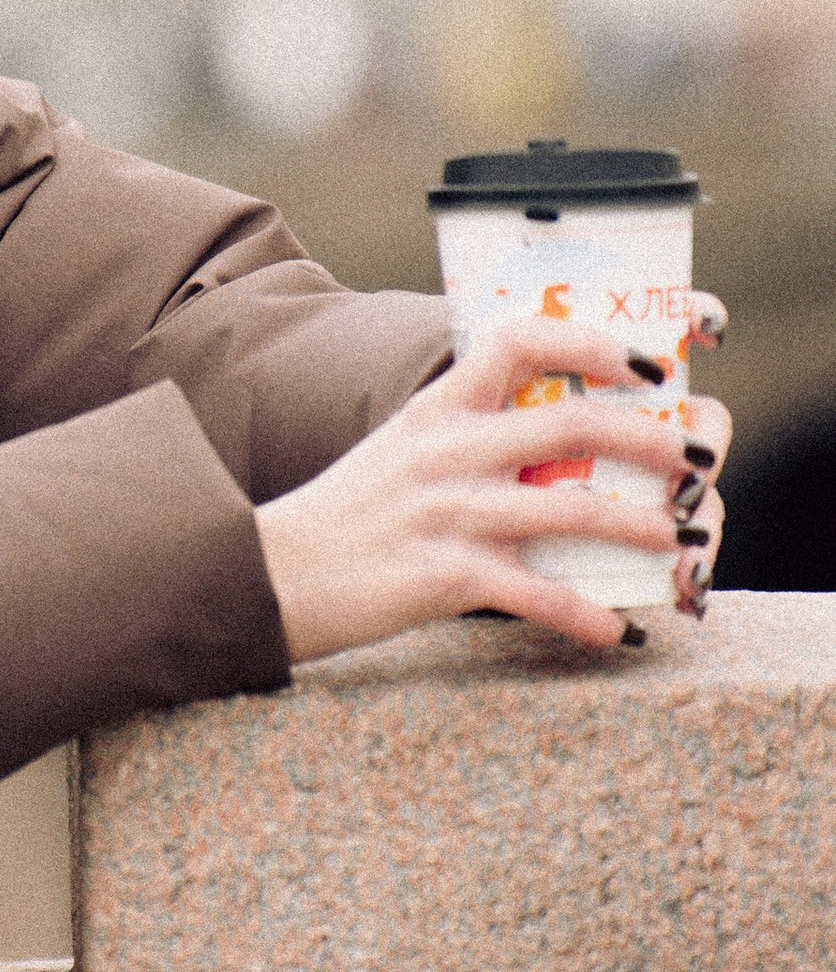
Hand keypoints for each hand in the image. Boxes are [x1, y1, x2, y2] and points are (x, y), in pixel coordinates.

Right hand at [257, 304, 733, 665]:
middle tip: (696, 459)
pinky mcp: (442, 575)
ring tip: (678, 538)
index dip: (591, 344)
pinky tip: (617, 631)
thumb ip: (468, 434)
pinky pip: (534, 592)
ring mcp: (447, 512)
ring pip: (571, 506)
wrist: (274, 574)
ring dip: (639, 524)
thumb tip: (550, 434)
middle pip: (571, 423)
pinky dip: (585, 614)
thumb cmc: (349, 517)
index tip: (645, 364)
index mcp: (438, 409)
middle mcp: (447, 450)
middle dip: (651, 440)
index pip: (519, 341)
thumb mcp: (401, 450)